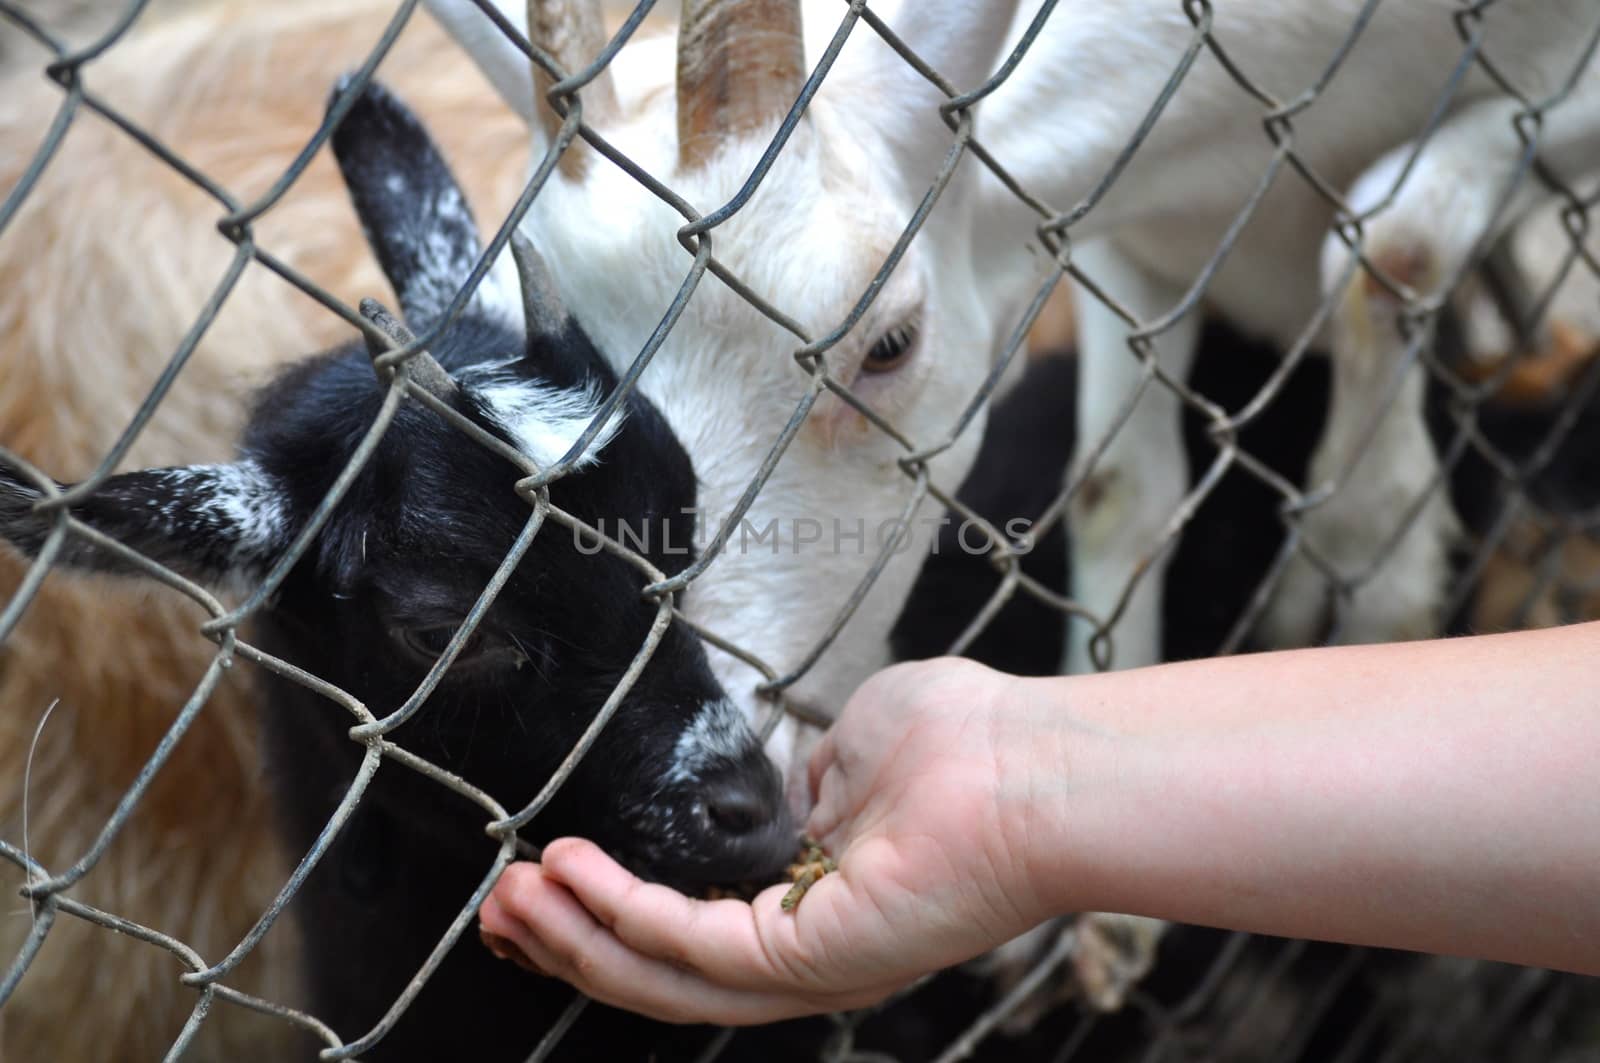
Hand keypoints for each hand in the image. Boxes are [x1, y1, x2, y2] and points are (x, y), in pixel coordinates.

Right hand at [478, 657, 1061, 1023]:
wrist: (1037, 763)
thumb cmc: (964, 741)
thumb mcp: (852, 746)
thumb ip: (802, 778)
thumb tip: (779, 788)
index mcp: (813, 903)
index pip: (689, 929)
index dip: (609, 911)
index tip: (545, 873)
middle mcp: (803, 952)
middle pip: (658, 970)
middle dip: (568, 939)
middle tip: (498, 905)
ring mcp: (807, 964)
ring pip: (660, 974)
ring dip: (574, 935)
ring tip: (511, 894)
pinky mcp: (809, 958)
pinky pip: (689, 943)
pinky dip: (618, 910)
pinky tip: (569, 870)